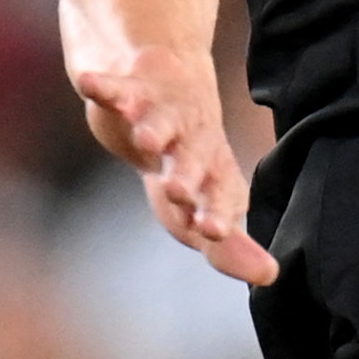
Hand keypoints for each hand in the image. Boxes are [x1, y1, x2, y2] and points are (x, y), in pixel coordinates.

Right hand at [75, 44, 275, 285]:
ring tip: (148, 139)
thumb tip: (270, 276)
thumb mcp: (205, 203)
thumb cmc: (188, 158)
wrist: (170, 81)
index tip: (214, 231)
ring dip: (156, 129)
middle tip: (178, 190)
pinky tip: (89, 84)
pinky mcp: (133, 87)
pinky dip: (105, 86)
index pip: (218, 195)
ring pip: (162, 121)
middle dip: (186, 173)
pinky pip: (118, 87)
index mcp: (212, 172)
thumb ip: (228, 247)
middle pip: (192, 157)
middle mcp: (194, 141)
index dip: (216, 212)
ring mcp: (164, 112)